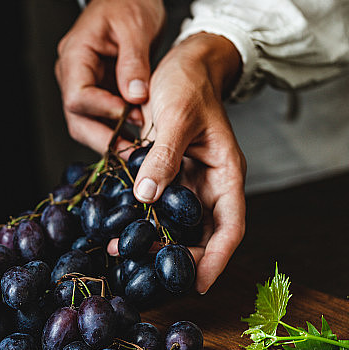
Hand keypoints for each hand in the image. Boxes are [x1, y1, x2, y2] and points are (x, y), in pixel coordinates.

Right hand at [54, 0, 164, 152]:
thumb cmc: (129, 1)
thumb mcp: (136, 26)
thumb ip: (134, 63)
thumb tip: (134, 97)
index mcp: (75, 56)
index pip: (77, 97)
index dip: (103, 111)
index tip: (130, 114)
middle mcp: (72, 74)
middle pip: (77, 119)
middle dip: (104, 138)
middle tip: (132, 152)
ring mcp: (83, 84)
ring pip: (87, 124)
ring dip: (111, 138)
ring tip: (138, 149)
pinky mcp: (98, 90)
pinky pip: (101, 117)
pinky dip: (118, 129)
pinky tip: (138, 137)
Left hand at [107, 33, 246, 293]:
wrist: (182, 64)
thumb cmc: (189, 84)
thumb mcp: (176, 116)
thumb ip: (163, 155)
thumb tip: (146, 196)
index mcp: (226, 174)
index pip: (230, 227)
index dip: (217, 259)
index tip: (199, 284)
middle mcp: (209, 185)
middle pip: (202, 234)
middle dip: (178, 257)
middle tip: (146, 272)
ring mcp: (187, 183)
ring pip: (176, 224)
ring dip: (153, 241)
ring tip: (122, 251)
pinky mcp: (167, 176)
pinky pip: (155, 206)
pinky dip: (140, 219)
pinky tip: (117, 227)